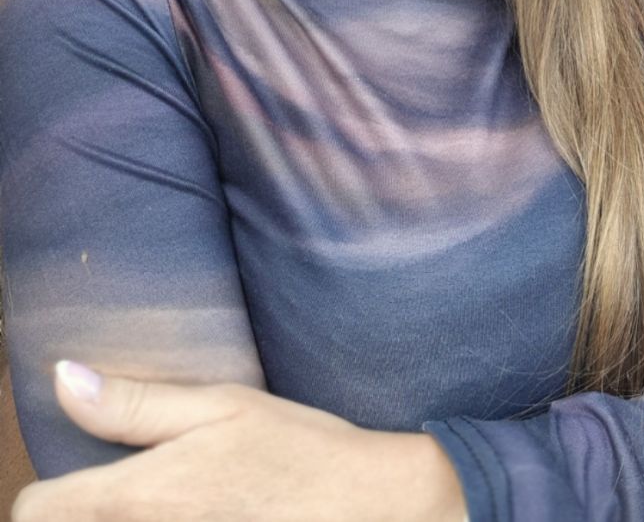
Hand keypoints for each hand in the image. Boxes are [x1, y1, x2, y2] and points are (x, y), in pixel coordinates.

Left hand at [12, 361, 467, 521]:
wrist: (367, 508)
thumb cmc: (299, 449)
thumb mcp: (222, 405)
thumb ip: (135, 403)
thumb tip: (64, 377)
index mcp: (141, 495)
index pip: (35, 511)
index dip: (45, 491)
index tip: (70, 475)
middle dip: (86, 508)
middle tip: (127, 480)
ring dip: (121, 520)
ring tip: (171, 496)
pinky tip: (202, 512)